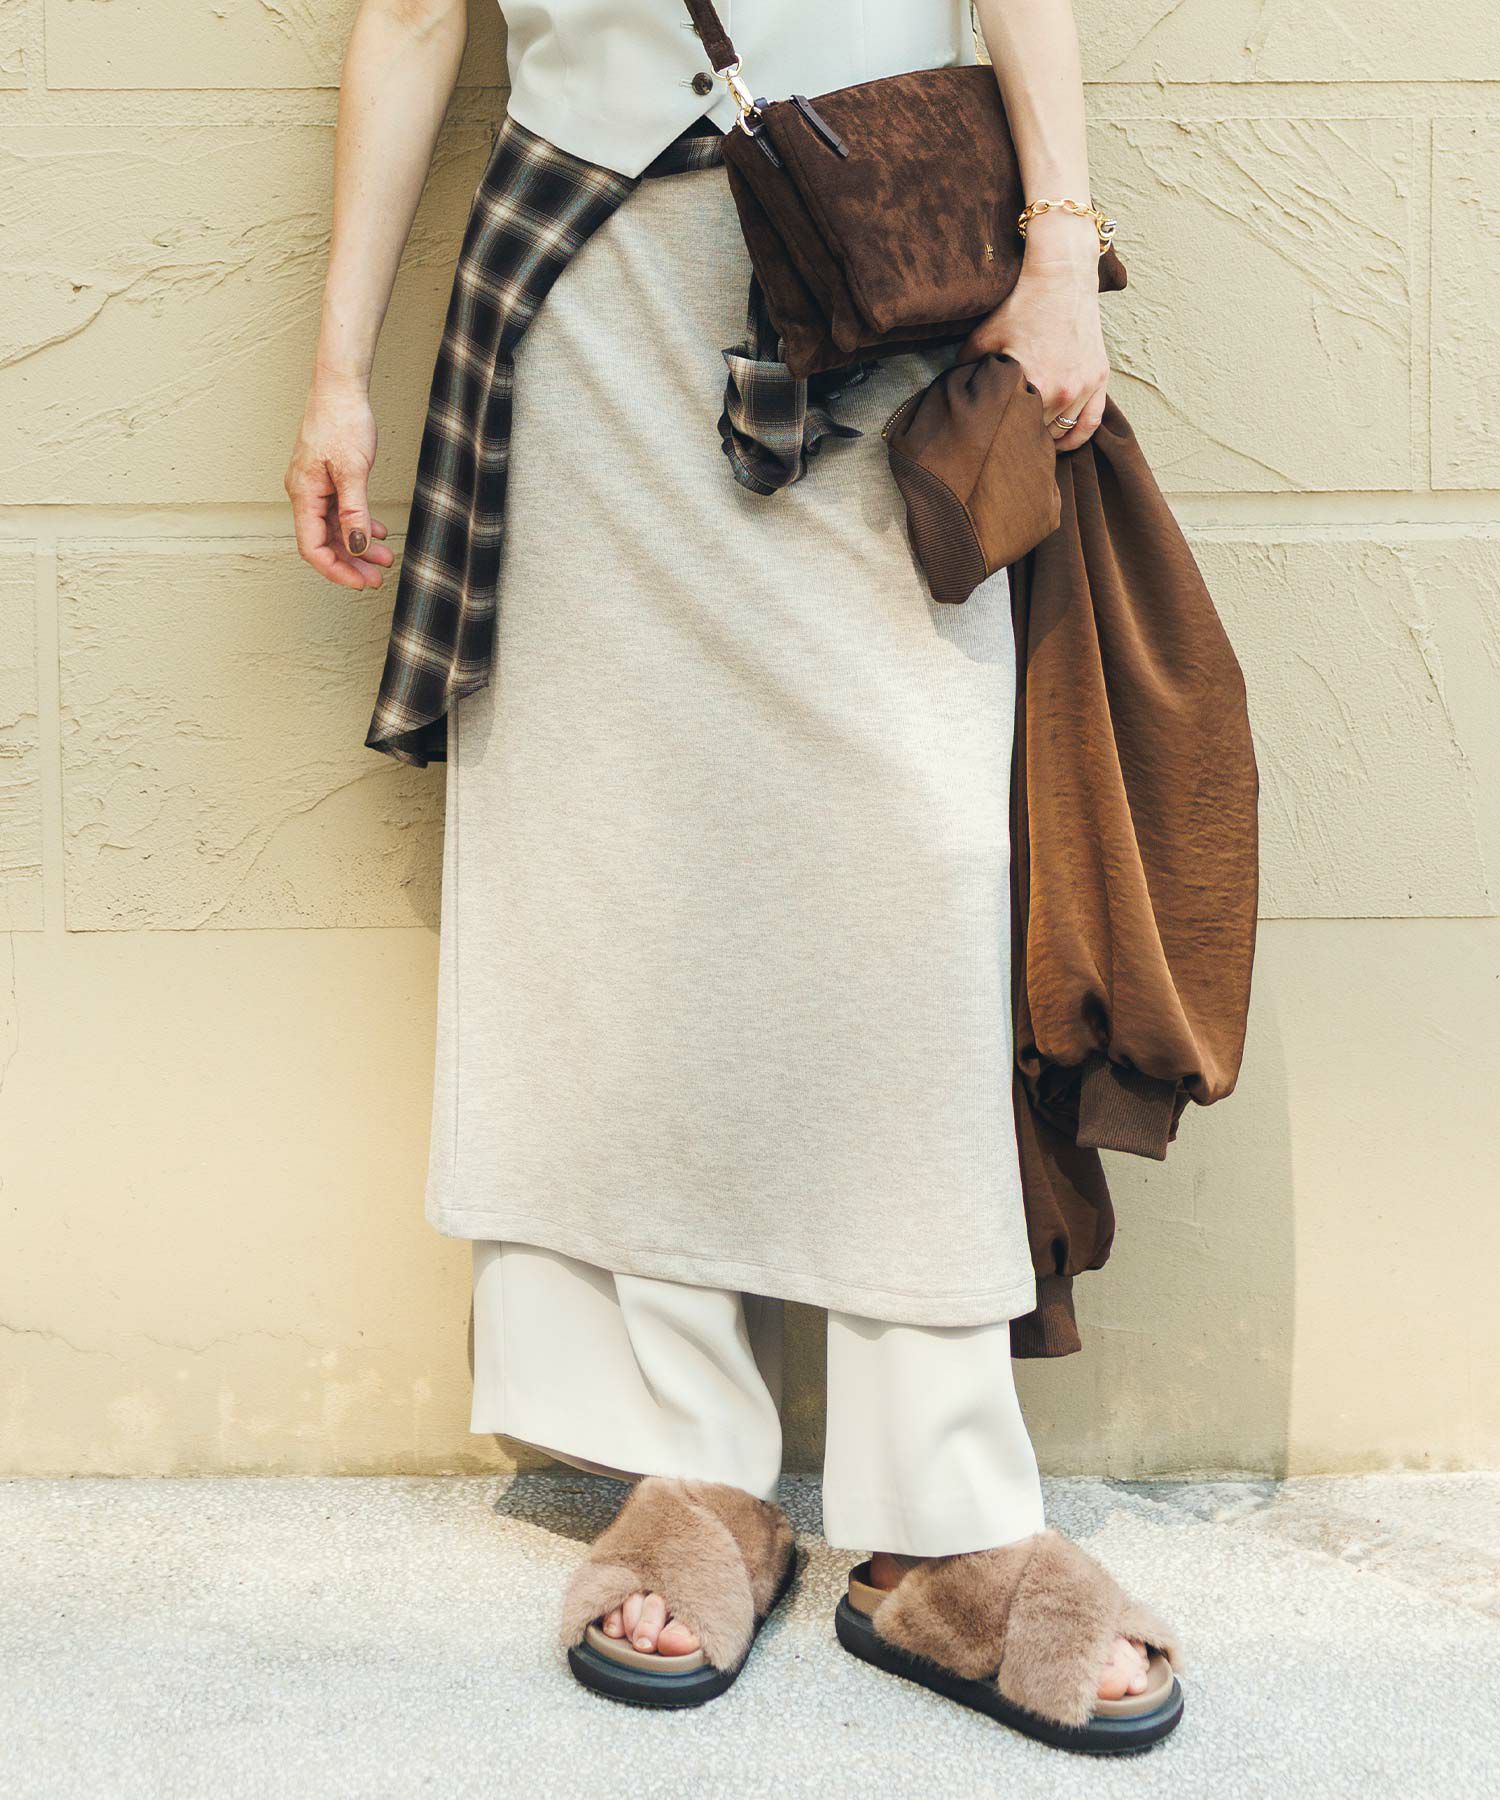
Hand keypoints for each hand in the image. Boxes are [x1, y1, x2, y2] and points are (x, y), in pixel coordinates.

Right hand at [285, 376, 394, 589]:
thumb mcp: (353, 470)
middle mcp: (305, 493)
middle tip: (377, 579)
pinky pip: (341, 512)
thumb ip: (355, 512)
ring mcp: (316, 487)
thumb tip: (355, 547)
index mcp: (303, 494)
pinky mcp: (328, 480)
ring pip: (335, 529)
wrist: (340, 389)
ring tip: (385, 559)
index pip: (312, 547)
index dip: (335, 570)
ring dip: (359, 547)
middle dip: (351, 563)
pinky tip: (378, 533)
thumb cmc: (342, 421)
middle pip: (324, 543)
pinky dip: (359, 525)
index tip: (360, 582)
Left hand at [958, 223, 1108, 452]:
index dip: (1001, 436)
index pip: (1014, 429)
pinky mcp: (1099, 378)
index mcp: (1034, 384)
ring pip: (1063, 432)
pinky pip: (1091, 423)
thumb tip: (956, 392)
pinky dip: (1076, 438)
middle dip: (1021, 437)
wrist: (1061, 278)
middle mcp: (1062, 391)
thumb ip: (968, 369)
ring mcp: (1084, 386)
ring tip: (1028, 442)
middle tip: (1005, 443)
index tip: (991, 442)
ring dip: (1046, 439)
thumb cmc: (1022, 306)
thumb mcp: (984, 337)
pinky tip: (1061, 445)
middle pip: (1038, 433)